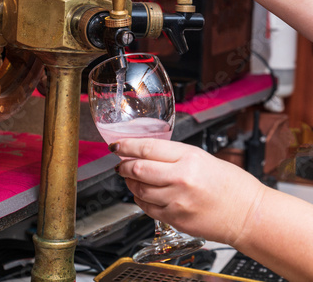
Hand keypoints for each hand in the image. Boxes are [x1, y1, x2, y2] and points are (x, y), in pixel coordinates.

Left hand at [112, 138, 264, 245]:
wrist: (247, 214)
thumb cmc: (231, 184)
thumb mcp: (202, 157)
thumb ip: (174, 155)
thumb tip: (147, 153)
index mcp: (189, 158)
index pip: (147, 148)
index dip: (127, 145)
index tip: (117, 145)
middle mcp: (181, 179)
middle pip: (138, 169)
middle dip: (123, 165)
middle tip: (120, 162)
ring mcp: (176, 201)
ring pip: (138, 189)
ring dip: (129, 182)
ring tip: (130, 177)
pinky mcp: (175, 220)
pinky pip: (147, 208)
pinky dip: (139, 199)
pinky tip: (142, 194)